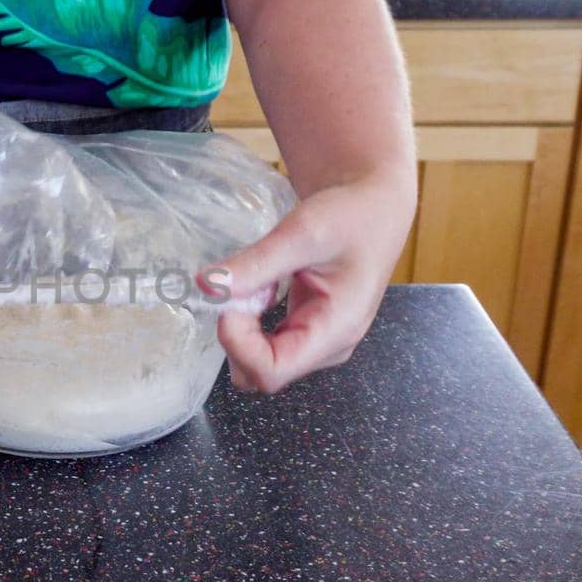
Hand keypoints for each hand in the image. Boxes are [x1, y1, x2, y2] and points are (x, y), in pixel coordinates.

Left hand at [202, 171, 414, 393]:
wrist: (375, 209)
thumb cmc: (353, 218)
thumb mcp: (302, 233)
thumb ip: (255, 264)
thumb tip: (207, 286)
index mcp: (336, 330)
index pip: (271, 372)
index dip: (238, 344)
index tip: (229, 303)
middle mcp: (328, 347)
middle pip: (260, 372)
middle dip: (237, 334)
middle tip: (242, 287)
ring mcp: (317, 343)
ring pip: (257, 360)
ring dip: (243, 325)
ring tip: (261, 282)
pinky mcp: (305, 332)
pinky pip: (264, 343)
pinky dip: (250, 319)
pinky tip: (264, 287)